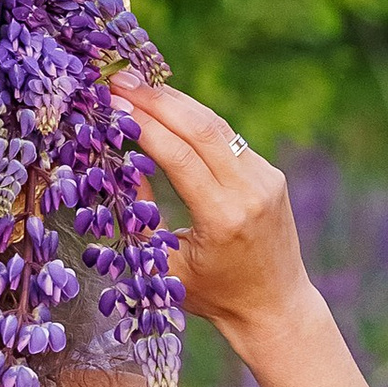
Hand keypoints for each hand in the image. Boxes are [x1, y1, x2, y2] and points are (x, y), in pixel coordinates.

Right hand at [110, 77, 316, 352]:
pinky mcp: (271, 174)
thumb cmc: (213, 295)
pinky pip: (227, 138)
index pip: (179, 156)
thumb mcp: (166, 266)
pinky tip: (168, 108)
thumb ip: (143, 216)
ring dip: (175, 102)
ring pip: (216, 125)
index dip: (143, 125)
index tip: (112, 104)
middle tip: (119, 80)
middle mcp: (250, 192)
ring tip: (138, 85)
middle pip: (200, 128)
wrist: (275, 306)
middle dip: (157, 100)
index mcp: (223, 218)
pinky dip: (195, 120)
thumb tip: (121, 163)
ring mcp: (266, 179)